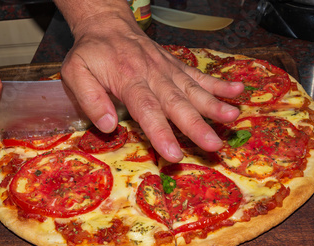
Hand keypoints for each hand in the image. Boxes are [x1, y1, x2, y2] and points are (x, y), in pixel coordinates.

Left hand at [55, 1, 242, 161]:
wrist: (107, 24)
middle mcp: (153, 74)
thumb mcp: (76, 73)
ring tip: (233, 118)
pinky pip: (198, 75)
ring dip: (214, 105)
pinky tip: (237, 91)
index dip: (161, 133)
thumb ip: (91, 99)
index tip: (174, 154)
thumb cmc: (91, 53)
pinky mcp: (175, 66)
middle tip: (214, 145)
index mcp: (128, 79)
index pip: (147, 109)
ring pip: (193, 89)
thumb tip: (108, 126)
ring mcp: (167, 69)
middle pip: (177, 103)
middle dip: (197, 125)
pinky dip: (218, 84)